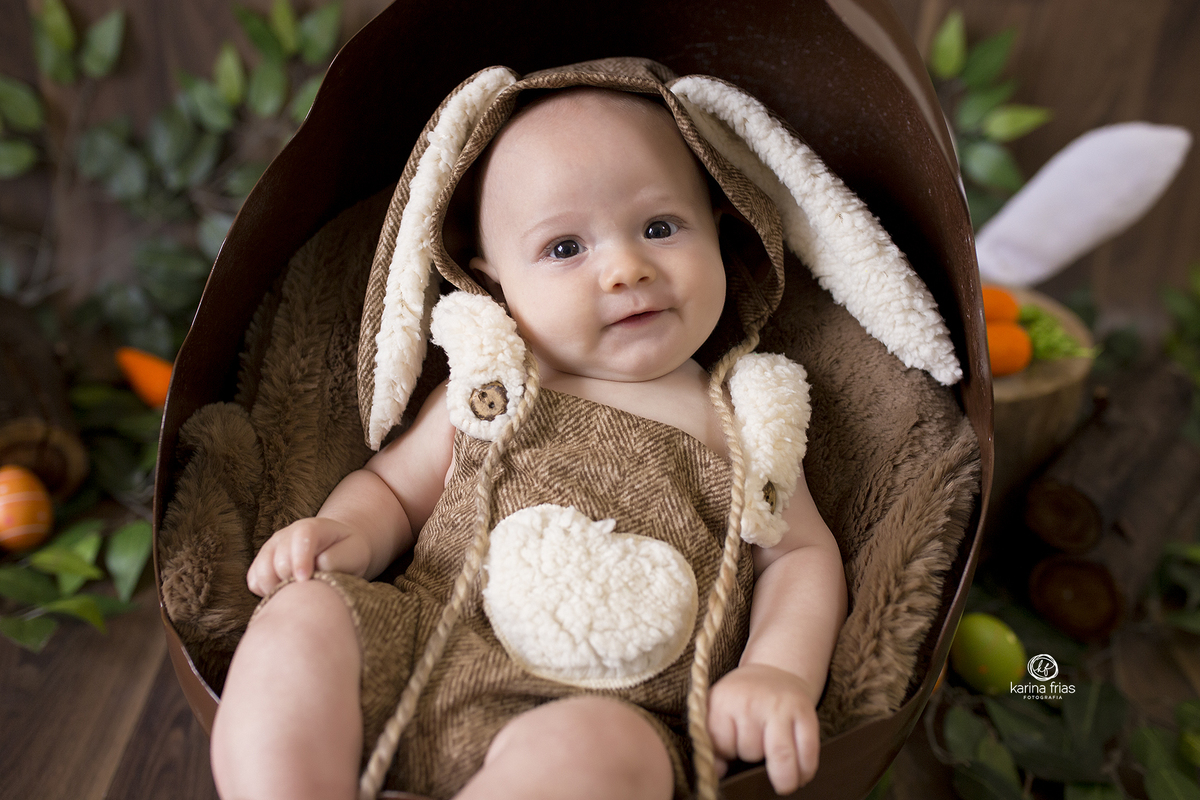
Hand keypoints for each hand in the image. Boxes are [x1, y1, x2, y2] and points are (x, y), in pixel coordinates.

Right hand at [246, 517, 370, 595]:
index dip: (300, 559)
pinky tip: (284, 593)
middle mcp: (286, 535)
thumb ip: (337, 560)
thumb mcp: (353, 553)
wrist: (335, 551)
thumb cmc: (347, 553)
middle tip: (308, 592)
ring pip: (261, 572)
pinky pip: (253, 581)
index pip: (301, 537)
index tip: (304, 580)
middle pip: (279, 559)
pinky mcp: (261, 563)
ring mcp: (271, 548)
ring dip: (276, 588)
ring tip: (296, 595)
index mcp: (312, 527)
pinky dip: (265, 591)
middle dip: (292, 579)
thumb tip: (316, 569)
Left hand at [707, 664, 820, 794]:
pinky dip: (804, 772)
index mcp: (725, 700)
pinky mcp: (807, 714)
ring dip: (780, 771)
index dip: (727, 753)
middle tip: (752, 753)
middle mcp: (753, 701)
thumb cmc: (743, 698)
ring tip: (778, 770)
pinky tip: (799, 775)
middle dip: (751, 759)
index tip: (731, 746)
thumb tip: (718, 772)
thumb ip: (712, 741)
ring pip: (780, 757)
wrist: (776, 671)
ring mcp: (782, 707)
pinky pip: (807, 754)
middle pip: (750, 751)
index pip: (722, 745)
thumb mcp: (718, 710)